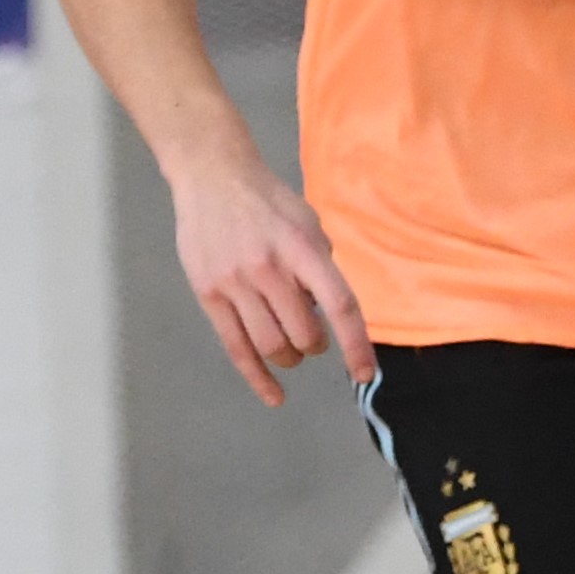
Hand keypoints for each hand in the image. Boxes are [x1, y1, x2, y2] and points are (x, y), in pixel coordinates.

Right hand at [170, 155, 373, 406]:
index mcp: (303, 250)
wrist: (213, 178)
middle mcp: (269, 269)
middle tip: (315, 337)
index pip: (339, 306)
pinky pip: (235, 347)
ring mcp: (235, 283)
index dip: (356, 344)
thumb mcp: (309, 225)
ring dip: (291, 358)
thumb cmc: (270, 203)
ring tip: (294, 351)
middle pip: (303, 334)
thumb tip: (330, 313)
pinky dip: (257, 376)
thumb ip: (321, 268)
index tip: (366, 373)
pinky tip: (274, 395)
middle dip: (317, 345)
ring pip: (271, 346)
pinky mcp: (208, 294)